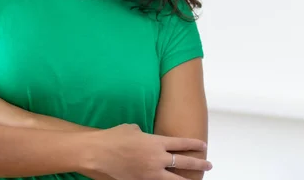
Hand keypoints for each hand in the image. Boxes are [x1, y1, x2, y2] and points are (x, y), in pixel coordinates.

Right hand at [89, 124, 211, 179]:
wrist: (95, 153)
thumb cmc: (112, 138)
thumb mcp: (132, 129)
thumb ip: (145, 135)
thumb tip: (147, 140)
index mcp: (155, 143)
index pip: (181, 144)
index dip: (194, 145)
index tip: (203, 146)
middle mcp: (156, 159)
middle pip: (184, 163)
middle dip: (199, 164)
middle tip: (208, 164)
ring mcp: (149, 174)